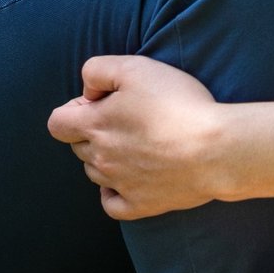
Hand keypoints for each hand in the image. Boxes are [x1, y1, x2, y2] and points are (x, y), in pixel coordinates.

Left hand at [46, 56, 225, 219]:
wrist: (216, 149)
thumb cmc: (177, 104)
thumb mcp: (135, 67)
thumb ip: (98, 70)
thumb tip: (87, 91)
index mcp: (94, 126)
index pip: (57, 123)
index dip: (73, 109)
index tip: (102, 103)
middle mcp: (100, 159)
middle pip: (78, 147)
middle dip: (94, 131)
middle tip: (129, 119)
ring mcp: (119, 185)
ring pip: (95, 172)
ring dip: (106, 158)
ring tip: (138, 143)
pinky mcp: (140, 205)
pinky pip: (111, 203)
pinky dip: (114, 191)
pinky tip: (130, 178)